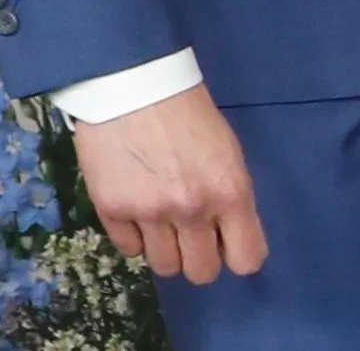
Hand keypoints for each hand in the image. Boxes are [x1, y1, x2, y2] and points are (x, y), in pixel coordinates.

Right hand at [73, 86, 268, 284]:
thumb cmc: (188, 113)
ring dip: (166, 248)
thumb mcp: (227, 152)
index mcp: (230, 191)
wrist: (135, 86)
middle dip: (199, 257)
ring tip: (162, 219)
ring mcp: (150, 213)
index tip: (228, 244)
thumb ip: (230, 197)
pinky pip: (129, 249)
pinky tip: (136, 207)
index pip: (247, 259)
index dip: (238, 255)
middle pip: (202, 273)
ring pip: (165, 268)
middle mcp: (193, 209)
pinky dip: (134, 236)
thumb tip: (228, 235)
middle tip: (191, 233)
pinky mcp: (112, 211)